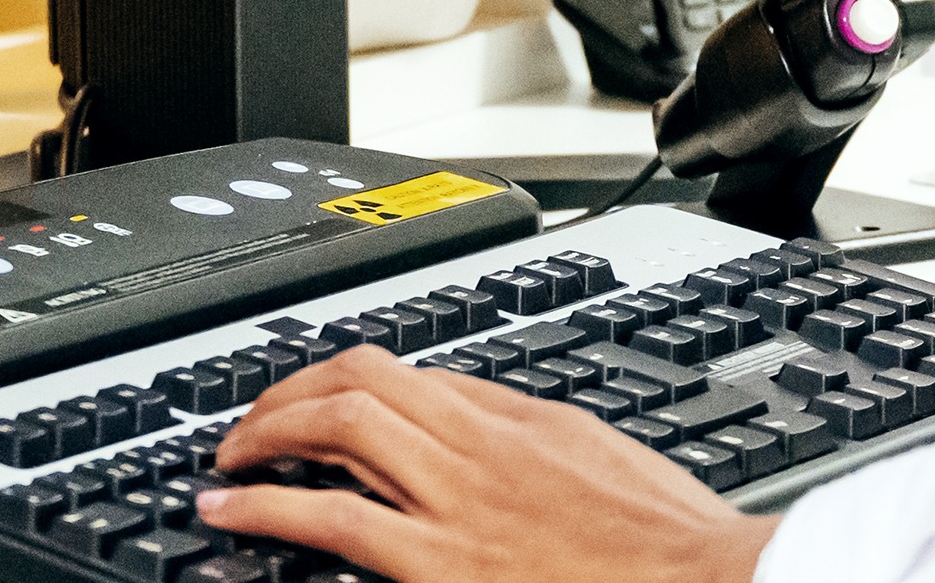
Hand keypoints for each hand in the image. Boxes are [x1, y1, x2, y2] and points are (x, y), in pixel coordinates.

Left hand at [195, 346, 778, 582]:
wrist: (706, 580)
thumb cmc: (670, 541)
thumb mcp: (604, 458)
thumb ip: (540, 439)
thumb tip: (495, 424)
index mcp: (523, 417)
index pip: (415, 372)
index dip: (351, 380)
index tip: (322, 398)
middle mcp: (479, 444)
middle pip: (361, 381)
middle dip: (293, 390)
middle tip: (252, 418)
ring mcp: (453, 502)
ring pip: (337, 426)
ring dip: (266, 433)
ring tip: (228, 455)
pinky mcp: (438, 564)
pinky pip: (332, 518)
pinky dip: (265, 506)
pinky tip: (230, 510)